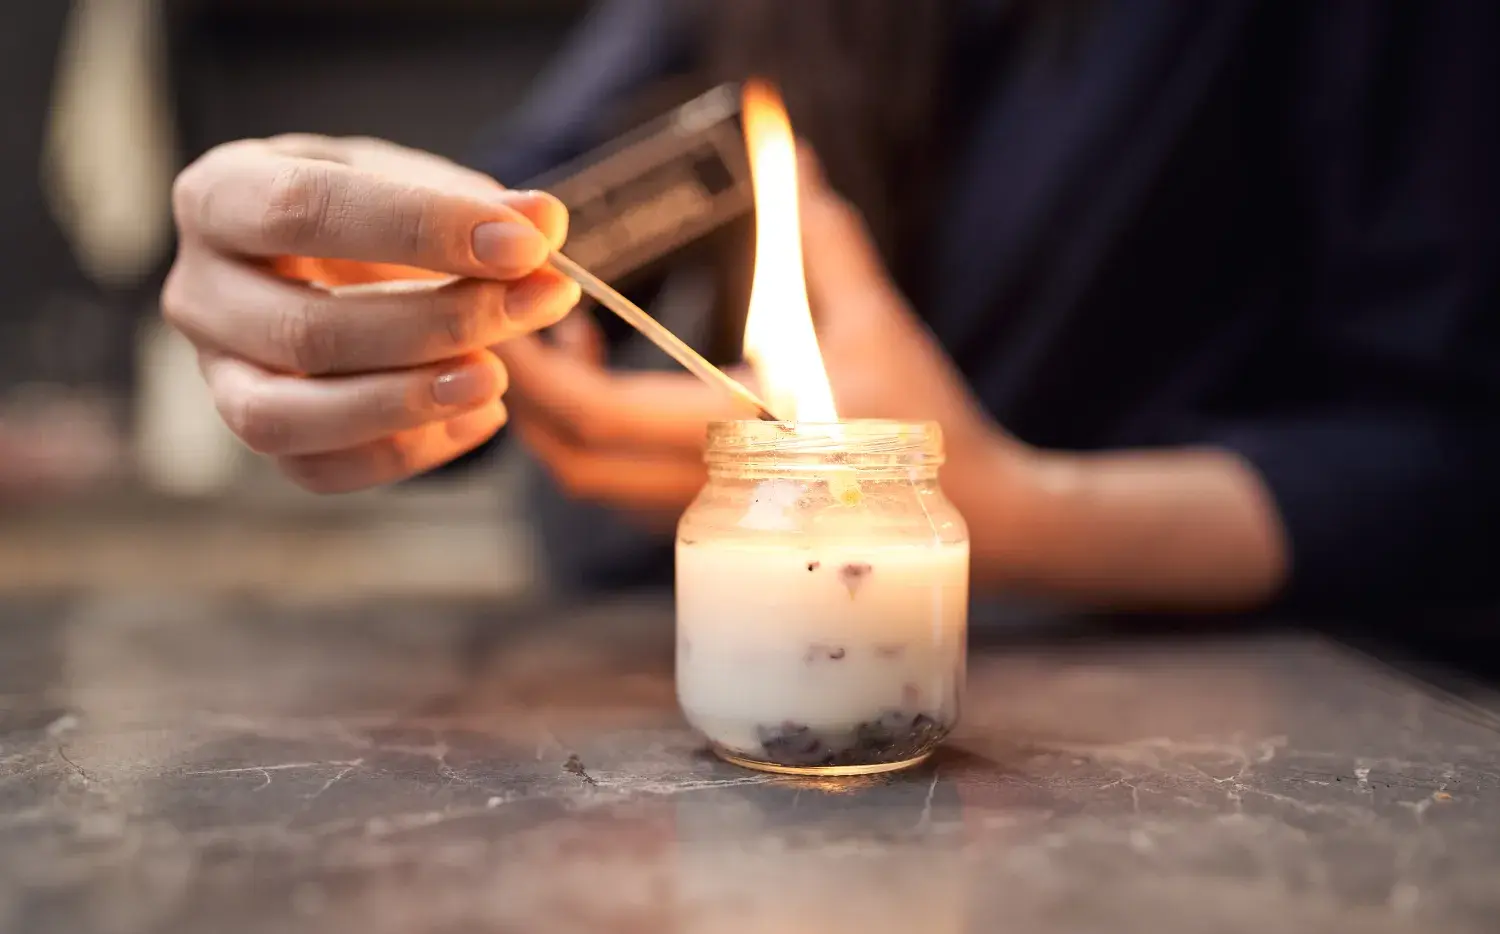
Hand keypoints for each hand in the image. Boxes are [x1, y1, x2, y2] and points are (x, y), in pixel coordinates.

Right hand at [162, 135, 580, 492]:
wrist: (334, 262)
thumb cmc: (368, 213)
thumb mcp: (416, 183)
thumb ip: (478, 203)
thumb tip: (544, 223)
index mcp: (220, 196)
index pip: (304, 209)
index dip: (420, 227)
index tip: (522, 243)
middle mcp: (197, 291)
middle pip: (304, 329)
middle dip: (438, 323)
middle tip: (539, 303)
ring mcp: (217, 376)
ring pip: (287, 418)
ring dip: (404, 405)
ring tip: (497, 378)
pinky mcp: (260, 436)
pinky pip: (320, 469)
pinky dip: (409, 451)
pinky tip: (481, 416)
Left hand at [499, 150, 1016, 523]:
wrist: (973, 512)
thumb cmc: (925, 423)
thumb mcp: (872, 322)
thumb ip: (824, 242)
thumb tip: (797, 162)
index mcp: (735, 441)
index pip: (597, 418)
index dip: (538, 370)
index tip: (513, 308)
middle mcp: (704, 490)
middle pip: (571, 463)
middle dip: (527, 397)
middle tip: (514, 321)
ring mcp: (705, 515)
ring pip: (592, 482)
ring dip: (557, 418)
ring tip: (563, 340)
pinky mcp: (714, 518)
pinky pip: (621, 488)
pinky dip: (593, 436)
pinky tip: (609, 375)